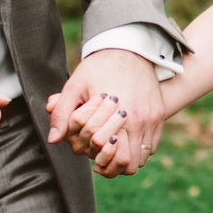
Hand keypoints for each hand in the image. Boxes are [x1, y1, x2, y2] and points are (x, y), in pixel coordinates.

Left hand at [48, 48, 166, 176]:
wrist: (129, 47)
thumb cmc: (98, 67)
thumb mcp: (75, 86)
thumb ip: (63, 113)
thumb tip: (53, 139)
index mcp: (120, 117)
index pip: (118, 159)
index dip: (103, 165)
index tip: (93, 160)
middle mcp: (140, 121)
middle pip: (132, 163)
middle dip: (115, 165)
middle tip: (101, 157)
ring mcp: (152, 118)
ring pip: (143, 156)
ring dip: (128, 157)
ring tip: (113, 148)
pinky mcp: (159, 114)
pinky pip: (152, 144)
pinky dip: (140, 147)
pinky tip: (125, 138)